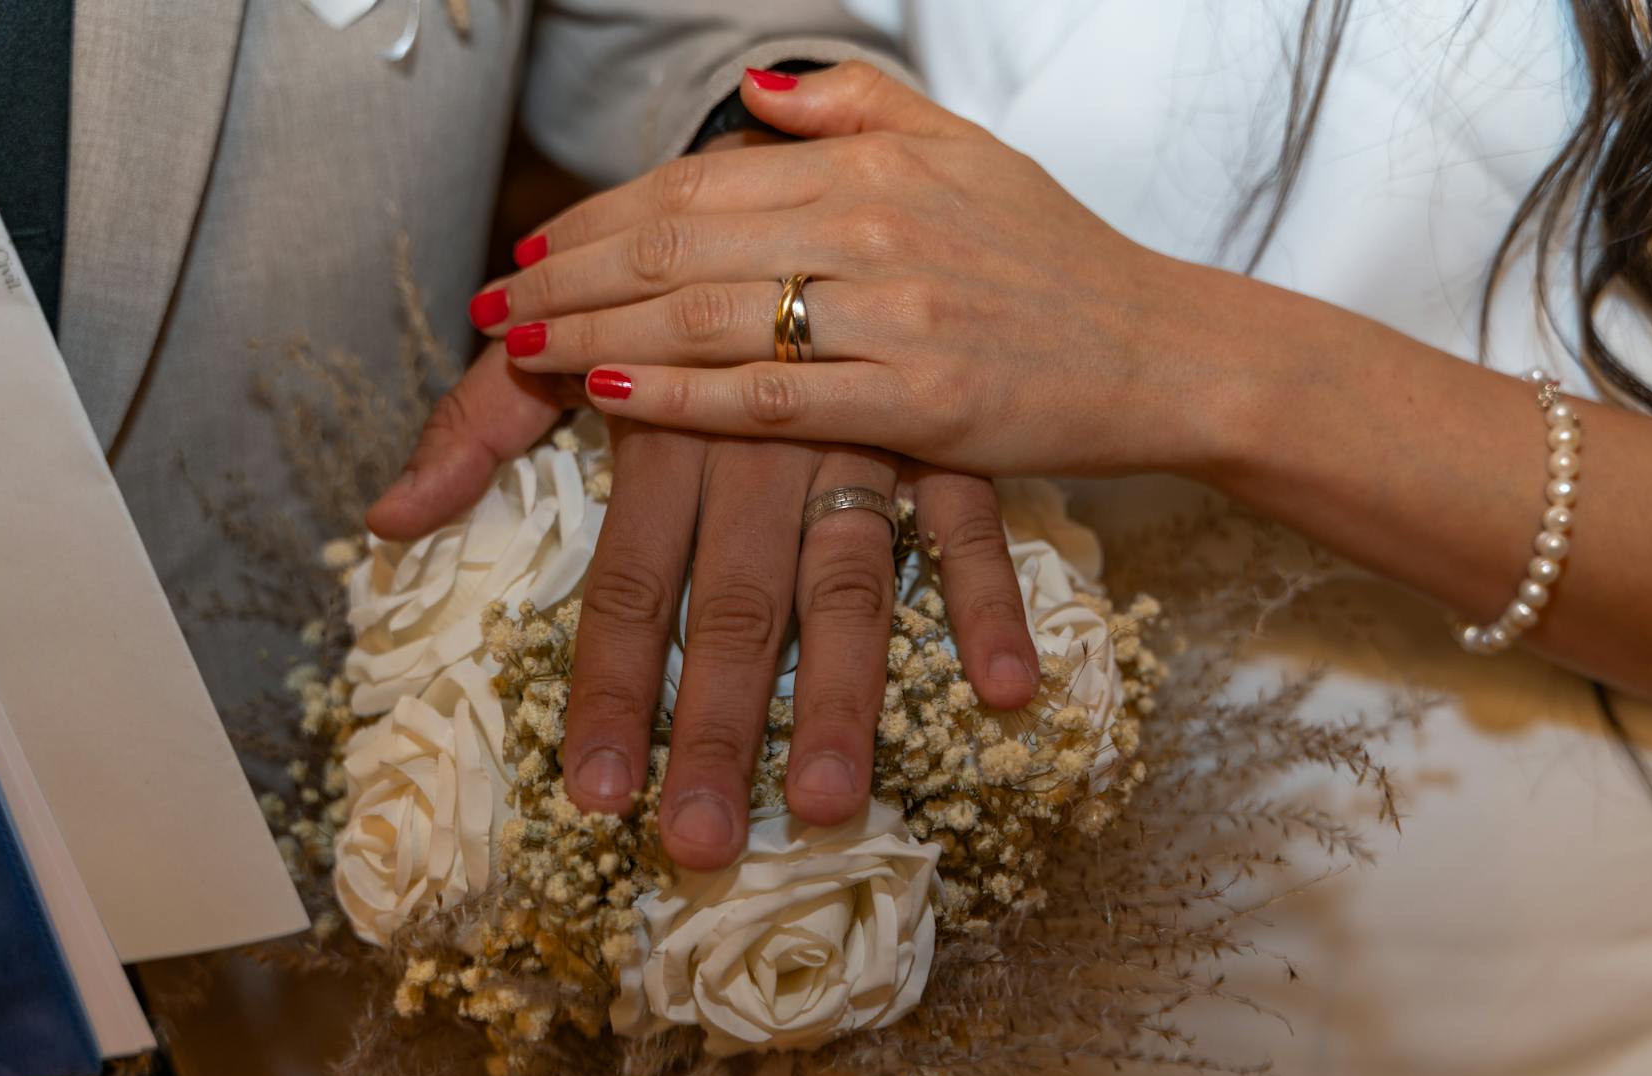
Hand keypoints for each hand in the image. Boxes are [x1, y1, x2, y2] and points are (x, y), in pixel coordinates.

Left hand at [370, 318, 1036, 877]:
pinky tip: (1007, 693)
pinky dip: (988, 602)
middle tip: (703, 843)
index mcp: (663, 429)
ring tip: (832, 803)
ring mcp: (858, 442)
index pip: (627, 584)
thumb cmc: (662, 280)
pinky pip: (972, 522)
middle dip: (718, 729)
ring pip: (848, 582)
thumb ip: (479, 423)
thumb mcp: (561, 334)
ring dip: (845, 696)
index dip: (610, 693)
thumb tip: (388, 517)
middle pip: (735, 607)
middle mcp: (759, 445)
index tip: (596, 795)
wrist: (789, 171)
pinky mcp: (938, 435)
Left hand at [466, 61, 1228, 479]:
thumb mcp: (966, 150)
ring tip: (516, 352)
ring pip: (709, 318)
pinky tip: (608, 395)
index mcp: (873, 165)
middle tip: (491, 306)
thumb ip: (858, 108)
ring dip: (596, 332)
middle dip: (569, 276)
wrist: (1161, 350)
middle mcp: (874, 228)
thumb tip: (756, 95)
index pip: (698, 183)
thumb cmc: (1054, 259)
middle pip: (681, 246)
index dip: (598, 216)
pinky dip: (680, 396)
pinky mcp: (916, 403)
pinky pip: (772, 398)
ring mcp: (895, 316)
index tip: (531, 248)